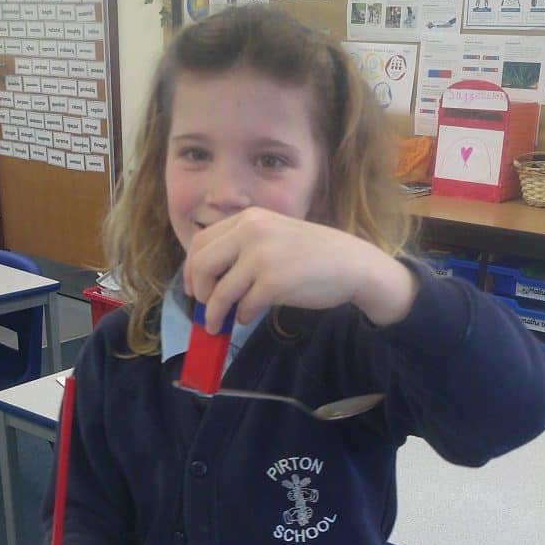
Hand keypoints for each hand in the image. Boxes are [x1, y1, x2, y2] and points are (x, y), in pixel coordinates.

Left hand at [183, 207, 417, 330]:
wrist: (352, 264)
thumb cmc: (313, 254)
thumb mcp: (274, 235)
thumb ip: (243, 248)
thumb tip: (210, 280)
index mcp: (249, 219)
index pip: (201, 241)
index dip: (191, 269)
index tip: (194, 288)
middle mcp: (252, 231)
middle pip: (203, 265)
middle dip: (199, 292)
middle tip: (205, 308)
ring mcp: (262, 256)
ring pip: (220, 292)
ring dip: (215, 314)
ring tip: (219, 325)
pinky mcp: (274, 282)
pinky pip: (244, 306)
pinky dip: (243, 316)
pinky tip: (249, 317)